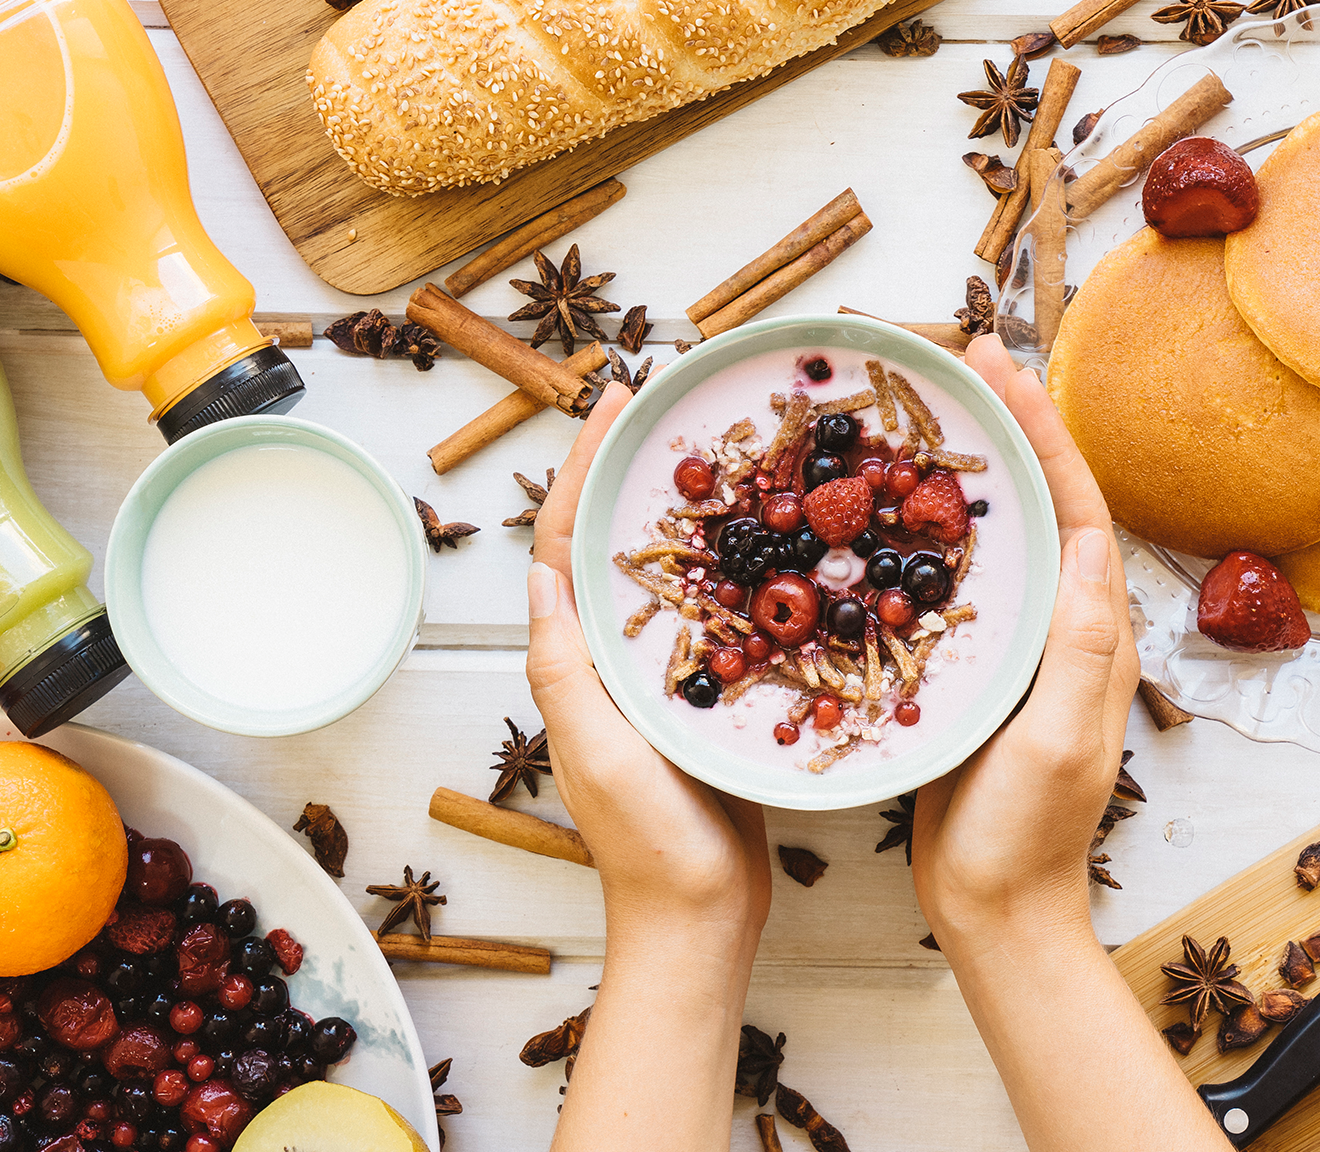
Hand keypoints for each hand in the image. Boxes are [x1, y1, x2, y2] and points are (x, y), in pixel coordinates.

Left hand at [525, 384, 771, 947]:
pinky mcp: (710, 697)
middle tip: (673, 402)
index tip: (615, 400)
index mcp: (579, 662)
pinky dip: (737, 567)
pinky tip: (776, 539)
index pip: (570, 543)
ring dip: (687, 506)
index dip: (585, 466)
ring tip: (724, 446)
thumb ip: (566, 668)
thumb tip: (542, 570)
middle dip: (636, 467)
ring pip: (670, 570)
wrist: (704, 919)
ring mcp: (663, 677)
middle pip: (618, 541)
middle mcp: (614, 659)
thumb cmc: (650, 846)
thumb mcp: (599, 751)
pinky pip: (720, 614)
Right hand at [906, 336, 1223, 1151]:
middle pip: (1035, 499)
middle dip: (1003, 423)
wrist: (994, 911)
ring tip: (917, 409)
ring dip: (961, 466)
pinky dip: (918, 532)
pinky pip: (951, 580)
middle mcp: (1060, 624)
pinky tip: (876, 512)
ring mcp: (1014, 644)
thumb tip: (1085, 540)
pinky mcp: (968, 668)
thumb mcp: (1058, 741)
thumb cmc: (1029, 835)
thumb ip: (1076, 646)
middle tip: (955, 358)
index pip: (1074, 503)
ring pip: (991, 532)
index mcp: (1093, 631)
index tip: (1000, 363)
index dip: (1041, 427)